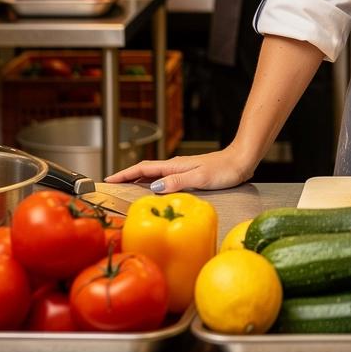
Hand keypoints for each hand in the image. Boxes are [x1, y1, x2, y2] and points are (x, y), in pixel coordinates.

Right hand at [105, 145, 253, 193]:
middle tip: (110, 187)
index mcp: (174, 166)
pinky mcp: (190, 174)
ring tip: (125, 190)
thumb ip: (178, 181)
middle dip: (126, 177)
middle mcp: (175, 166)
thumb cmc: (224, 169)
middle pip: (145, 171)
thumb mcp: (200, 178)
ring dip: (138, 180)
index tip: (108, 180)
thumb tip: (154, 187)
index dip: (124, 174)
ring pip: (154, 174)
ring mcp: (182, 169)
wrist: (242, 161)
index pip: (143, 169)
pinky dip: (153, 183)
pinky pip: (164, 178)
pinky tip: (154, 190)